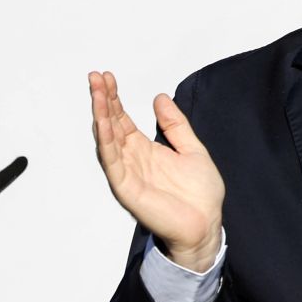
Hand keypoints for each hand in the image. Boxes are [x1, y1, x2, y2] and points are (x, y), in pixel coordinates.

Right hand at [89, 71, 224, 271]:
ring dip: (100, 115)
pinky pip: (112, 161)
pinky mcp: (126, 186)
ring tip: (95, 92)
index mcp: (146, 149)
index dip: (114, 98)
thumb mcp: (192, 149)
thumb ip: (175, 125)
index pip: (124, 119)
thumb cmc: (200, 194)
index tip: (108, 77)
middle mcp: (132, 158)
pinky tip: (102, 123)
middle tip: (96, 77)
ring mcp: (127, 172)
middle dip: (103, 100)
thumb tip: (161, 98)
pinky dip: (106, 141)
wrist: (206, 224)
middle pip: (112, 124)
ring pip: (108, 139)